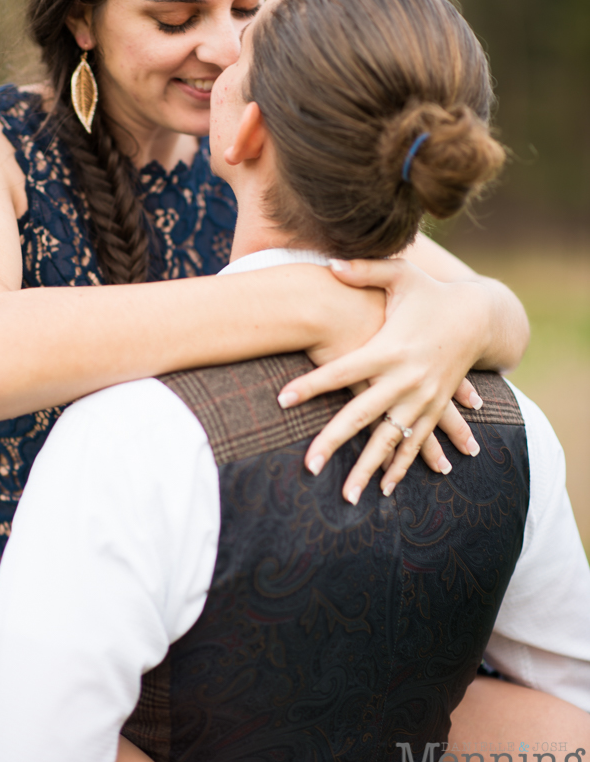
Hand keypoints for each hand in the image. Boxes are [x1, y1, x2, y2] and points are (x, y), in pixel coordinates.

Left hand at [279, 258, 487, 503]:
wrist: (480, 317)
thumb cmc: (432, 294)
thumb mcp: (402, 275)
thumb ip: (365, 269)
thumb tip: (329, 264)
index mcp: (390, 349)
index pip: (342, 371)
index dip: (312, 385)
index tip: (282, 399)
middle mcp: (405, 379)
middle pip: (362, 416)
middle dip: (333, 442)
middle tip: (308, 466)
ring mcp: (422, 399)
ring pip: (390, 441)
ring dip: (368, 469)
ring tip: (346, 497)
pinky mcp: (434, 410)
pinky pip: (416, 444)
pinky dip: (401, 468)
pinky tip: (383, 491)